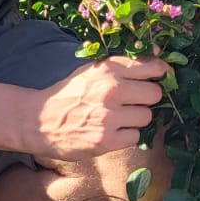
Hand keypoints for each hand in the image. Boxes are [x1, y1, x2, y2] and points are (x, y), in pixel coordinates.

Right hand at [32, 55, 167, 158]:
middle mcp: (111, 90)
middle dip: (146, 99)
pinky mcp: (106, 140)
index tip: (161, 78)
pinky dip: (126, 136)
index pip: (152, 66)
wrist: (38, 120)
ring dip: (136, 119)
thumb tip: (158, 60)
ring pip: (147, 117)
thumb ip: (121, 67)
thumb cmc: (69, 94)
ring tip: (118, 118)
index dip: (161, 73)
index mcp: (108, 69)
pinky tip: (111, 132)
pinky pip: (135, 136)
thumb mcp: (92, 71)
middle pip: (155, 94)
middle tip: (132, 103)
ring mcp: (109, 116)